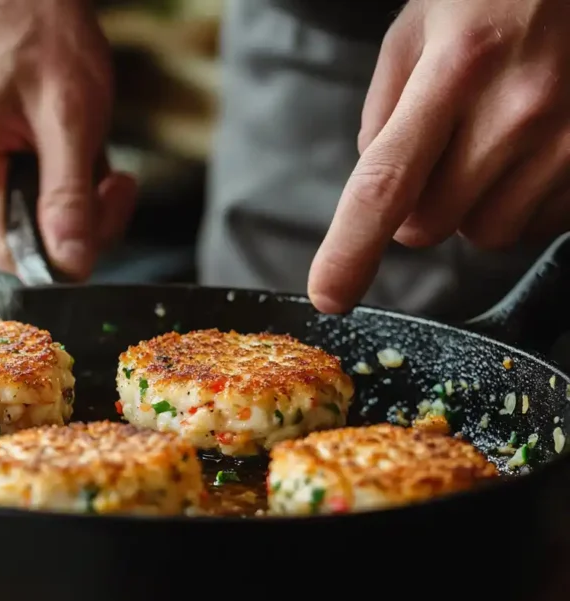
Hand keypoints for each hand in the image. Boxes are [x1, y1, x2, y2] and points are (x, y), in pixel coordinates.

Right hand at [0, 0, 137, 279]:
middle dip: (73, 213)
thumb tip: (71, 265)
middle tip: (113, 180)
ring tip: (88, 141)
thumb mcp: (70, 115)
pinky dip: (51, 166)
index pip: (4, 249)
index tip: (101, 218)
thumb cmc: (38, 24)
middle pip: (14, 230)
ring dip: (66, 186)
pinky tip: (68, 135)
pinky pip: (14, 175)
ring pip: (19, 203)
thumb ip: (69, 196)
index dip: (57, 252)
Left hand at [308, 0, 569, 313]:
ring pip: (486, 234)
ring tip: (494, 141)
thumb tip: (375, 190)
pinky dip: (522, 202)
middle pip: (430, 225)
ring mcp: (569, 139)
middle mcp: (519, 109)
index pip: (388, 181)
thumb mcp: (418, 30)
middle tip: (439, 151)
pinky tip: (530, 149)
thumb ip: (383, 111)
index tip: (330, 294)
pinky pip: (537, 225)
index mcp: (456, 68)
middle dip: (417, 206)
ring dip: (474, 206)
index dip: (352, 248)